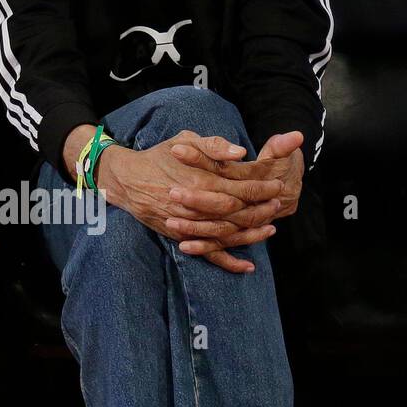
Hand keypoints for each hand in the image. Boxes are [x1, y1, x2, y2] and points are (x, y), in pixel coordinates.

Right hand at [97, 134, 284, 274]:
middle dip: (261, 209)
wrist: (128, 180)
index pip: (240, 188)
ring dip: (251, 234)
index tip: (277, 185)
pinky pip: (209, 253)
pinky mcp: (182, 237)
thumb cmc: (158, 157)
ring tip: (270, 229)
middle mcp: (197, 206)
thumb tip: (240, 153)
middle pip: (238, 212)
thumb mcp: (185, 140)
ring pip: (228, 234)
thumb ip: (214, 146)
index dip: (261, 188)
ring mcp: (190, 225)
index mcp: (201, 181)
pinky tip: (247, 266)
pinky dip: (229, 262)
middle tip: (278, 205)